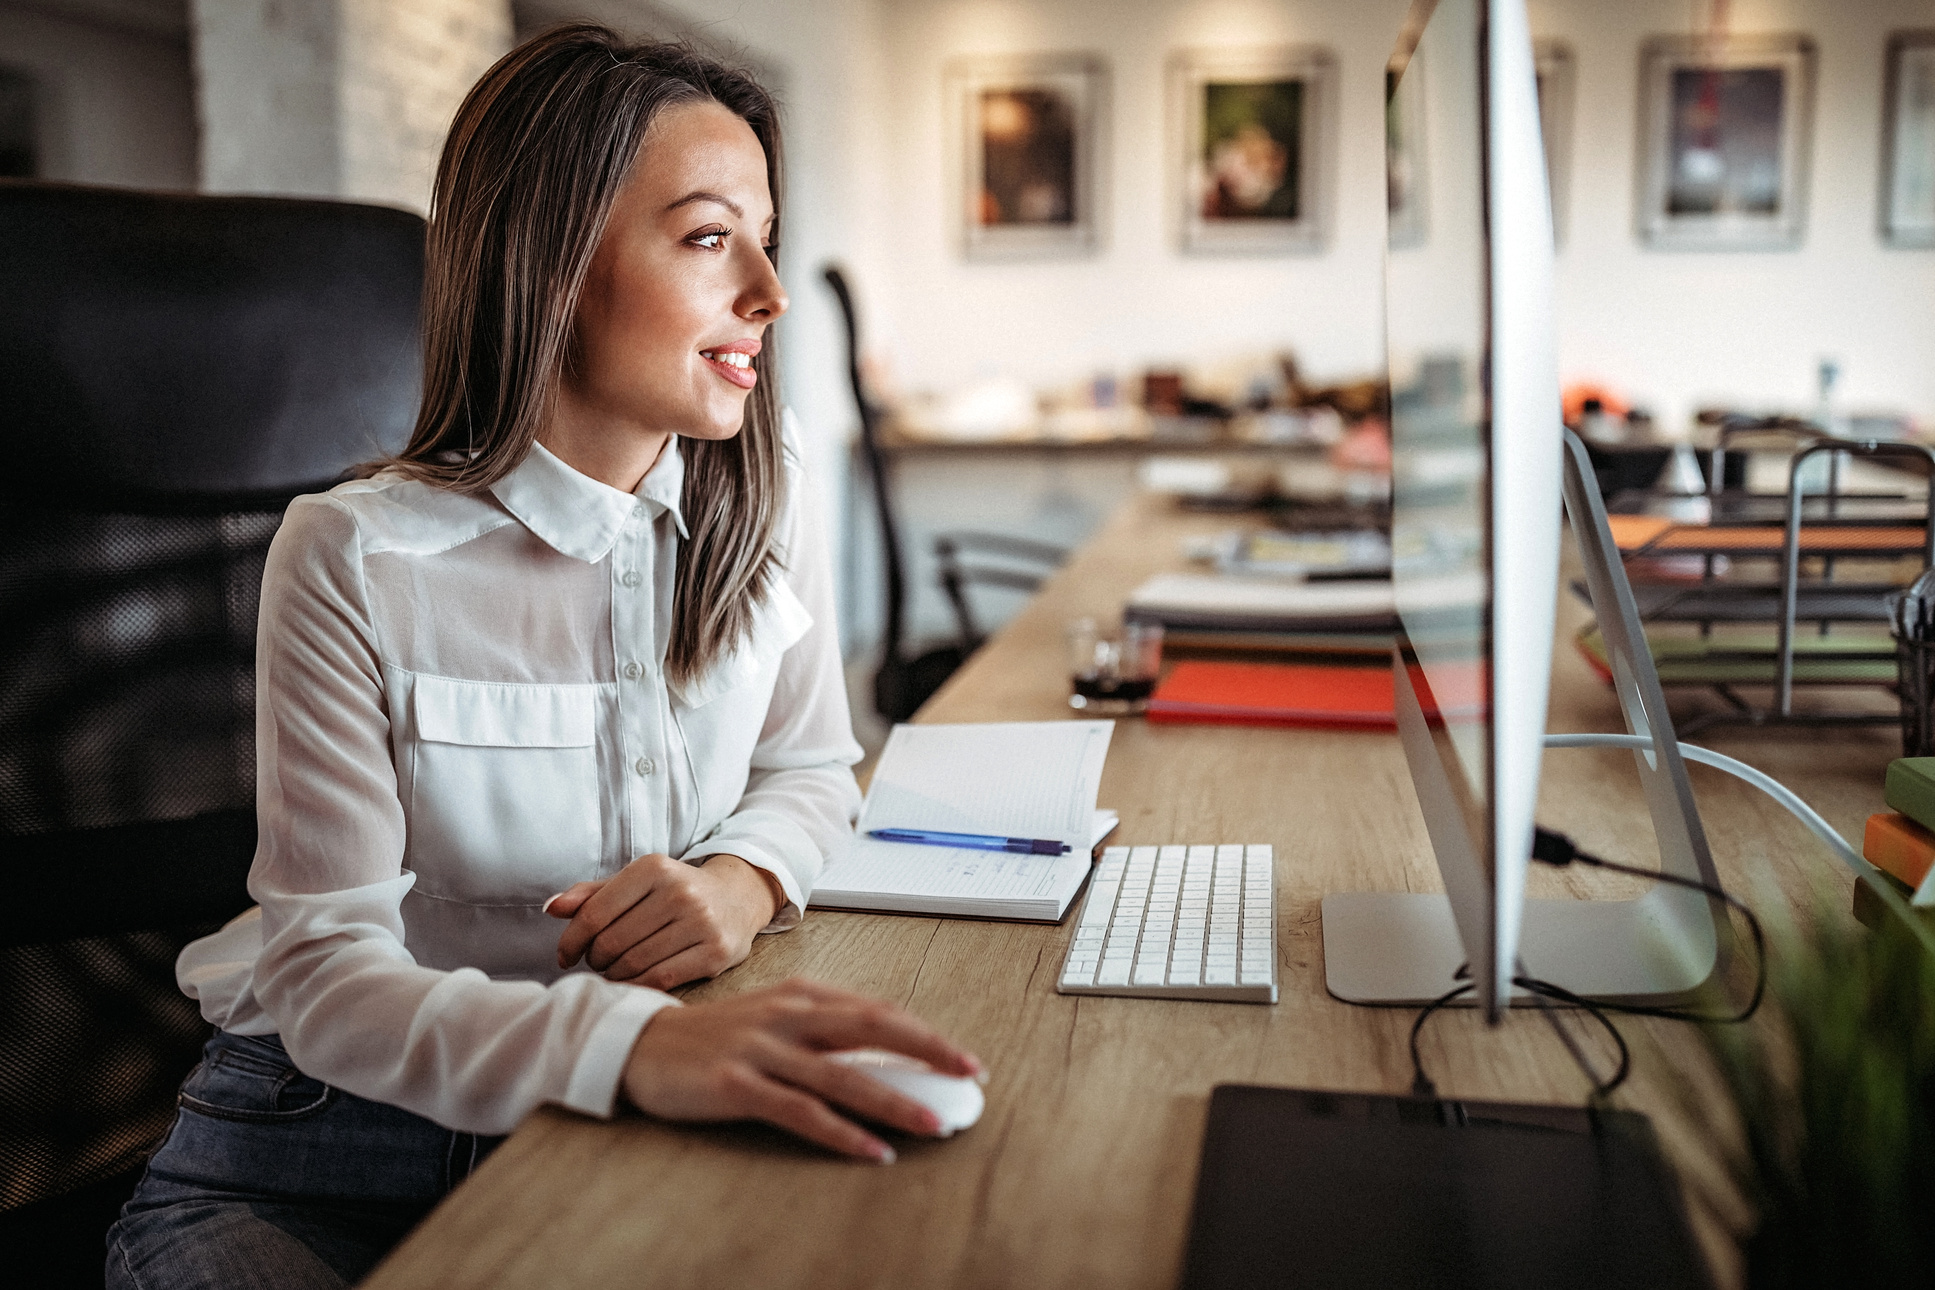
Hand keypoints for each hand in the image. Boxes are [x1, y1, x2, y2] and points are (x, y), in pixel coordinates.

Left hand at [547, 853, 783, 988]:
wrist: (738, 897)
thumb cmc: (675, 891)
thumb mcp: (637, 882)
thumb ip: (593, 894)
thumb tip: (552, 908)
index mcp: (654, 867)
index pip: (595, 913)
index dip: (571, 940)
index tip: (565, 955)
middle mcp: (680, 891)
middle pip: (612, 941)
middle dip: (594, 958)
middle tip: (596, 961)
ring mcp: (701, 922)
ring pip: (634, 963)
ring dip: (614, 974)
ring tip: (614, 970)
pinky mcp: (717, 952)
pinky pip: (661, 978)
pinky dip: (638, 985)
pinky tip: (633, 981)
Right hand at [621, 977, 983, 1161]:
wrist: (640, 1043)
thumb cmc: (717, 1036)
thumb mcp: (775, 1019)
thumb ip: (824, 1030)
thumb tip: (887, 1058)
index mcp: (803, 994)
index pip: (878, 1011)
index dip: (925, 1034)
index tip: (963, 1059)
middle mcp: (788, 1013)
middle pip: (872, 1028)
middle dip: (928, 1050)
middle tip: (969, 1075)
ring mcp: (762, 1048)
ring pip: (842, 1075)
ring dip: (893, 1100)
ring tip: (932, 1123)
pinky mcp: (737, 1084)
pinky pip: (801, 1112)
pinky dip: (842, 1133)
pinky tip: (872, 1151)